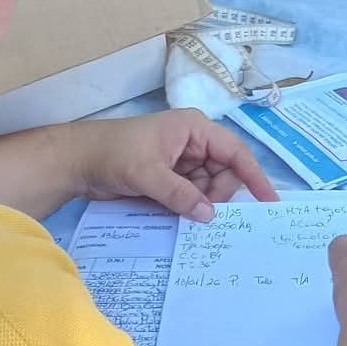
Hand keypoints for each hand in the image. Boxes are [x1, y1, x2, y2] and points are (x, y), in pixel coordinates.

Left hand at [69, 111, 278, 220]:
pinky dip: (189, 207)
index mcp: (195, 129)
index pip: (235, 153)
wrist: (77, 161)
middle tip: (200, 214)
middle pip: (224, 174)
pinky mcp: (171, 178)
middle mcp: (194, 143)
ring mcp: (182, 162)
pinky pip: (192, 196)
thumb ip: (180, 195)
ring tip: (180, 213)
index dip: (254, 176)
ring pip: (208, 189)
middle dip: (217, 195)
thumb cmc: (113, 154)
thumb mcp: (147, 174)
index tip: (268, 201)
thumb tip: (210, 216)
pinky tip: (179, 216)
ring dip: (200, 204)